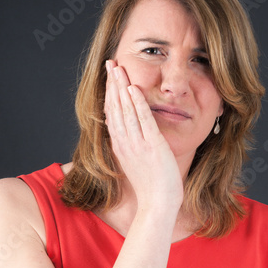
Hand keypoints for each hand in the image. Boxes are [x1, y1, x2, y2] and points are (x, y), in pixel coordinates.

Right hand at [103, 60, 183, 211]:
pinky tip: (133, 88)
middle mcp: (125, 143)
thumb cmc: (152, 188)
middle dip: (112, 83)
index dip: (109, 93)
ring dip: (121, 86)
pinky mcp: (152, 146)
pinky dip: (137, 103)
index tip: (109, 77)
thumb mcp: (137, 163)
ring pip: (126, 110)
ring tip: (118, 67)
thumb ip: (133, 146)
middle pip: (115, 107)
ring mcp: (138, 144)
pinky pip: (143, 120)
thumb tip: (131, 135)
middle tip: (110, 63)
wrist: (158, 205)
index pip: (111, 114)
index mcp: (121, 147)